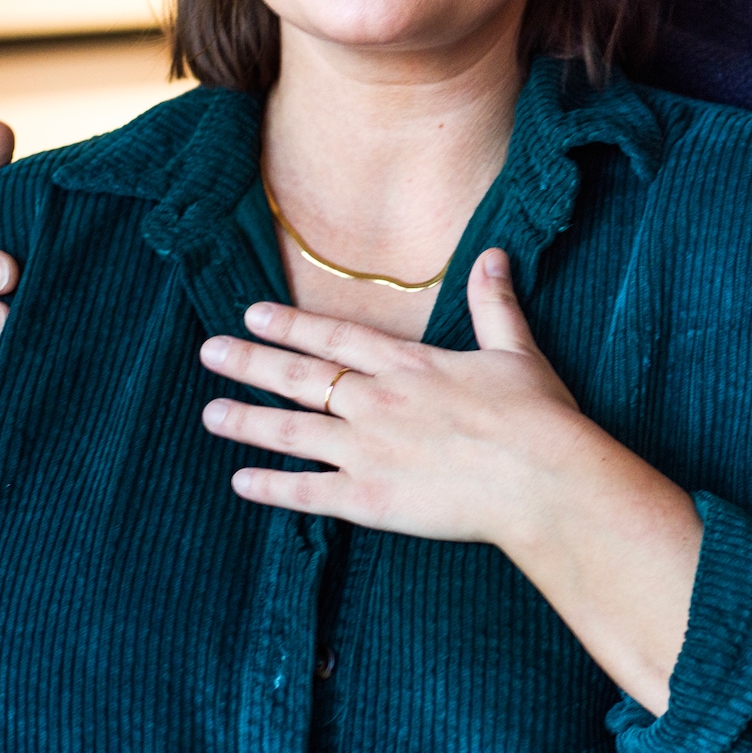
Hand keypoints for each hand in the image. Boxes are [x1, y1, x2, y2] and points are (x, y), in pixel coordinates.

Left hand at [198, 250, 595, 544]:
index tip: (253, 314)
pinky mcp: (370, 499)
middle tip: (210, 352)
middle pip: (302, 378)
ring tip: (210, 413)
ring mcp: (368, 451)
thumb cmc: (537, 417)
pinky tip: (240, 482)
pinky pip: (307, 492)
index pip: (336, 337)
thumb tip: (492, 253)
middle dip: (252, 363)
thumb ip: (494, 303)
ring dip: (248, 420)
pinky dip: (271, 487)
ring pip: (293, 431)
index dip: (291, 325)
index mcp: (410, 365)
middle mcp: (378, 402)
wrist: (541, 479)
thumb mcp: (516, 350)